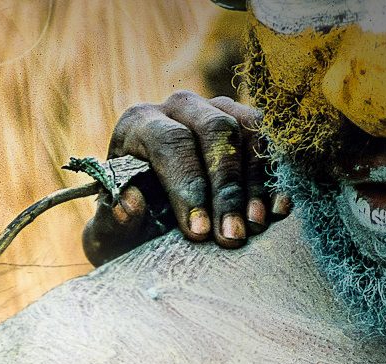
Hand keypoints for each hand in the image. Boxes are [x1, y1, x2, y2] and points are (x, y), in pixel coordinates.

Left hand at [84, 91, 291, 266]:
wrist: (145, 217)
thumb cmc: (125, 224)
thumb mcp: (109, 231)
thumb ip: (113, 220)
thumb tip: (129, 203)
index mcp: (138, 124)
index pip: (170, 143)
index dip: (188, 185)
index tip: (199, 231)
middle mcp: (179, 106)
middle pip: (215, 132)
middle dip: (225, 188)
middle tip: (231, 235)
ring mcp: (217, 108)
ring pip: (247, 132)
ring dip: (254, 183)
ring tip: (255, 226)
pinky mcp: (245, 121)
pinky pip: (268, 139)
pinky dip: (272, 175)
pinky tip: (276, 209)